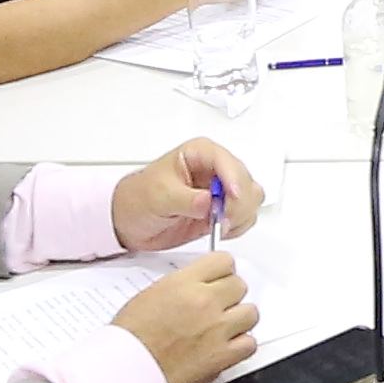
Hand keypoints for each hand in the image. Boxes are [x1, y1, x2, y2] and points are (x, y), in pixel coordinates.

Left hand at [112, 135, 263, 249]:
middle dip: (236, 203)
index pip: (225, 161)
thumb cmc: (139, 198)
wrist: (132, 221)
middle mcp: (216, 168)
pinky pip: (246, 216)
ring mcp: (222, 190)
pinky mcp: (225, 209)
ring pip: (251, 198)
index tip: (231, 198)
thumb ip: (185, 199)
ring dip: (240, 215)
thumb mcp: (158, 196)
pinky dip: (238, 225)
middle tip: (219, 220)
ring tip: (218, 225)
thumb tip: (208, 202)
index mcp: (200, 153)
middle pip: (244, 180)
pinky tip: (220, 229)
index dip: (233, 178)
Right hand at [117, 250, 258, 382]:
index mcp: (184, 283)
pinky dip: (241, 346)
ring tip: (223, 327)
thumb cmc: (129, 340)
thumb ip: (181, 287)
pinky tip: (226, 347)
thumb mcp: (150, 296)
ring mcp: (217, 329)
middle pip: (239, 285)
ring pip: (250, 313)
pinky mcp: (223, 356)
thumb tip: (198, 286)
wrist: (126, 372)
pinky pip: (249, 344)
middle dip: (230, 295)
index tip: (220, 278)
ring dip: (239, 320)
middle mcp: (204, 302)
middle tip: (218, 305)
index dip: (222, 271)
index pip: (224, 261)